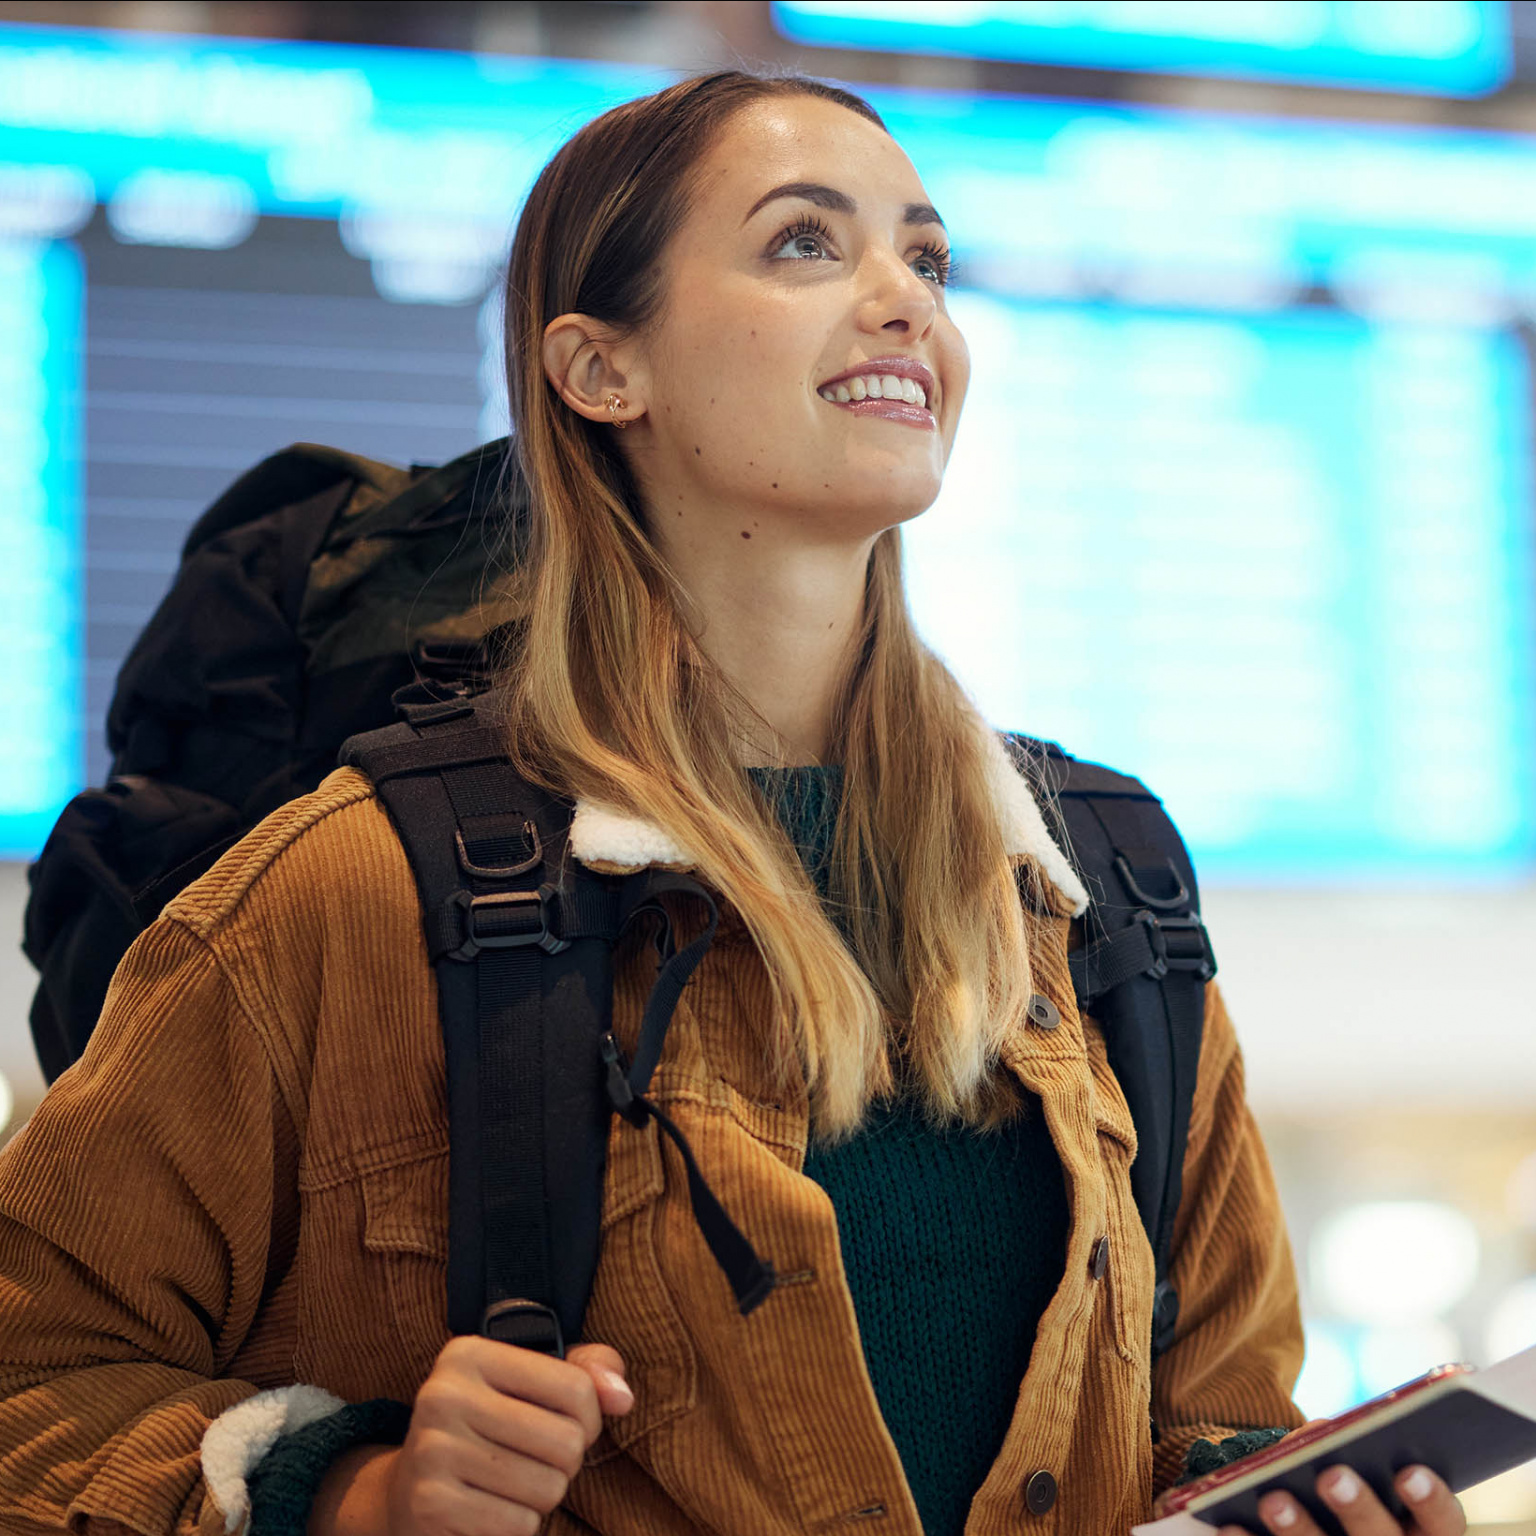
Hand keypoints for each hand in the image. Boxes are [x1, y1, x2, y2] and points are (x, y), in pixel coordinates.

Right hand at [383, 1336, 633, 1535]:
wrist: (406, 1490)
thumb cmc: (488, 1426)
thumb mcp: (529, 1383)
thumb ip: (587, 1373)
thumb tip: (623, 1397)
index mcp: (470, 1354)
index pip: (576, 1387)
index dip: (590, 1418)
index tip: (570, 1426)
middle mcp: (445, 1395)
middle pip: (566, 1443)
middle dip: (567, 1463)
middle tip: (538, 1461)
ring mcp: (433, 1451)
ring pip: (548, 1489)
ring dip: (542, 1496)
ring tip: (512, 1483)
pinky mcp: (430, 1505)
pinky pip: (518, 1525)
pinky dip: (518, 1525)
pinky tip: (491, 1508)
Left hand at [1216, 1463, 1465, 1535]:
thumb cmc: (1347, 1505)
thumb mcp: (1358, 1480)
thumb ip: (1345, 1454)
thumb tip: (1320, 1431)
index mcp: (1422, 1535)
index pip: (1444, 1522)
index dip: (1430, 1499)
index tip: (1408, 1471)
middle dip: (1358, 1509)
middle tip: (1331, 1476)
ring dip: (1299, 1533)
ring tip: (1274, 1499)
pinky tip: (1230, 1524)